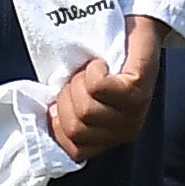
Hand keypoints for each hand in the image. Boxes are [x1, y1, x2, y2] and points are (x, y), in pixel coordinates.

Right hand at [45, 18, 169, 160]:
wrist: (135, 34)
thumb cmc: (103, 68)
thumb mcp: (79, 97)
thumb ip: (67, 113)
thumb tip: (47, 116)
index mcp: (107, 138)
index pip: (74, 151)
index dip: (57, 123)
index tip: (60, 102)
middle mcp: (124, 132)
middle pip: (75, 127)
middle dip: (67, 98)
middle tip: (80, 81)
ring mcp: (134, 114)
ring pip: (86, 109)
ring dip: (80, 83)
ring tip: (92, 72)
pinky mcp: (138, 92)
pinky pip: (98, 87)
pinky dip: (93, 70)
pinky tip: (102, 65)